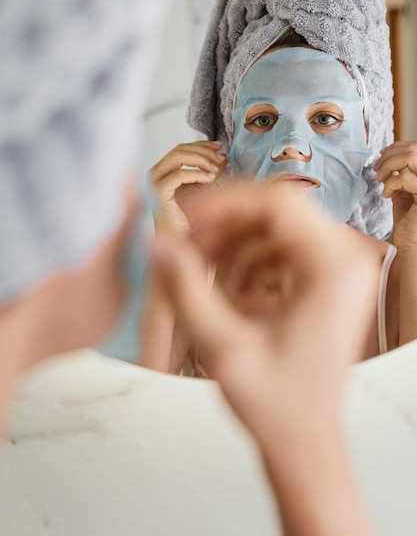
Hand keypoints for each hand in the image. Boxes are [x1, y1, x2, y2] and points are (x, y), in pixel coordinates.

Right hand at [150, 141, 226, 233]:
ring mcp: (153, 181)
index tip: (220, 147)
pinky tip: (210, 179)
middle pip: (179, 149)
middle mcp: (155, 173)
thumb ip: (210, 173)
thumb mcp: (202, 191)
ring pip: (177, 156)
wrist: (177, 243)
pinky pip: (178, 175)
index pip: (181, 148)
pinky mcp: (156, 192)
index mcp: (163, 171)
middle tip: (220, 158)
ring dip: (201, 159)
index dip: (202, 145)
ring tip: (216, 168)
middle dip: (203, 151)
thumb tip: (223, 156)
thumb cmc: (186, 221)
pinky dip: (196, 174)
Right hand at [151, 181, 378, 441]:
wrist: (303, 439)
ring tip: (203, 277)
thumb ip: (184, 289)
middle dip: (225, 226)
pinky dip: (246, 261)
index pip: (277, 203)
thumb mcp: (221, 346)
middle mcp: (346, 259)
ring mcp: (338, 268)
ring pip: (273, 227)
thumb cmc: (276, 404)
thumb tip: (156, 242)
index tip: (185, 217)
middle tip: (187, 250)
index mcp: (335, 268)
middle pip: (275, 211)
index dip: (224, 203)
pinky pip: (278, 248)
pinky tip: (228, 292)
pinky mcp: (325, 279)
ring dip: (232, 245)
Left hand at [374, 141, 416, 248]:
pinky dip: (391, 183)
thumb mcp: (403, 189)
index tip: (381, 155)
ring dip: (389, 166)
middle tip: (376, 169)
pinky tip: (386, 195)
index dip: (397, 146)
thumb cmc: (408, 218)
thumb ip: (399, 172)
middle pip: (414, 149)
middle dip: (389, 156)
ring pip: (411, 158)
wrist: (412, 244)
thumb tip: (388, 154)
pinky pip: (406, 178)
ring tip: (380, 180)